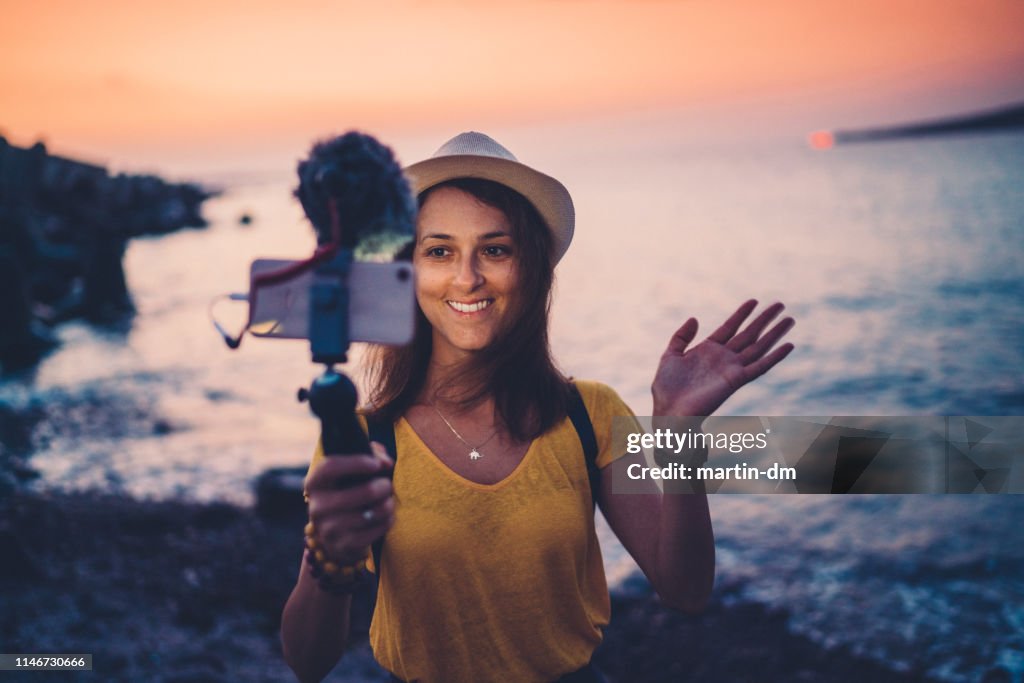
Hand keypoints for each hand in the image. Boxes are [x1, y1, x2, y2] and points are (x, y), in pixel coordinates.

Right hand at [305, 443, 394, 565]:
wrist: (336, 534)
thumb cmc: (348, 491)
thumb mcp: (353, 470)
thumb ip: (371, 456)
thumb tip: (385, 463)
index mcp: (315, 483)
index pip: (331, 467)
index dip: (357, 463)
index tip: (376, 464)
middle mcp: (317, 507)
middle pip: (364, 492)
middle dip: (384, 487)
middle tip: (388, 485)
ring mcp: (329, 529)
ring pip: (372, 513)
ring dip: (388, 505)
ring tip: (388, 501)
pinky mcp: (343, 546)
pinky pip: (375, 531)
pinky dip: (387, 521)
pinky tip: (387, 516)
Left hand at [652, 300, 794, 417]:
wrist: (669, 411)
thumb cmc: (667, 389)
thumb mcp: (670, 356)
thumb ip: (681, 336)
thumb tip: (694, 318)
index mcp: (708, 350)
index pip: (729, 327)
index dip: (742, 314)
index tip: (754, 301)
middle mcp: (723, 358)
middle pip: (748, 334)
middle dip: (764, 319)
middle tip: (780, 304)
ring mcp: (732, 368)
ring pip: (758, 346)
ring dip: (774, 333)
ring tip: (789, 319)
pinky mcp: (736, 380)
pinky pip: (760, 366)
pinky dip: (775, 357)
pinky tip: (788, 345)